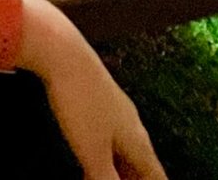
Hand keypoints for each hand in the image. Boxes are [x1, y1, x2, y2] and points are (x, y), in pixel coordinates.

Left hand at [20, 0, 164, 179]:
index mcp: (138, 140)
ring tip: (111, 176)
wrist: (62, 51)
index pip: (155, 175)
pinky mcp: (96, 94)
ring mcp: (115, 106)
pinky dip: (107, 149)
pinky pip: (108, 130)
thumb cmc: (80, 103)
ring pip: (125, 145)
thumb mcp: (93, 152)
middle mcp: (132, 123)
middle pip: (142, 161)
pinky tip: (92, 149)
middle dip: (137, 178)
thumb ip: (105, 179)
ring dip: (121, 166)